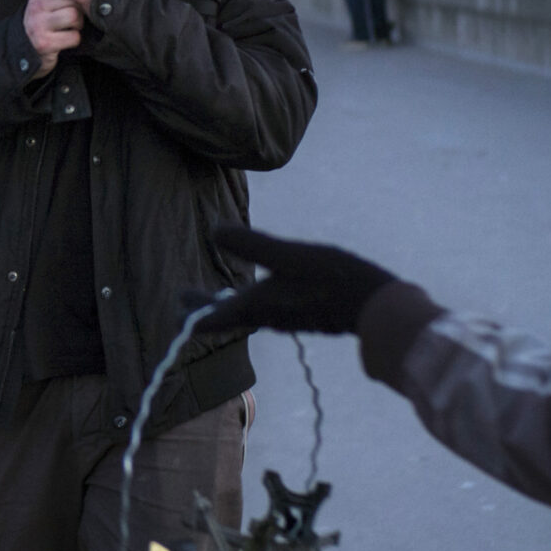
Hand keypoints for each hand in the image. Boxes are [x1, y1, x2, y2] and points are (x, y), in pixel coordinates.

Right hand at [23, 0, 84, 76]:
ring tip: (69, 28)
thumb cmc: (47, 22)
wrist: (27, 49)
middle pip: (74, 0)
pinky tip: (64, 41)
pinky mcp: (44, 43)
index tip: (74, 5)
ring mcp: (38, 24)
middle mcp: (36, 6)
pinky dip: (74, 40)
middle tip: (71, 19)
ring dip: (77, 25)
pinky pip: (74, 37)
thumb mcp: (50, 1)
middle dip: (79, 11)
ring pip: (74, 16)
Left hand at [192, 225, 401, 334]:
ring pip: (246, 315)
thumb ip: (252, 245)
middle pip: (226, 317)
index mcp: (258, 306)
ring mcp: (287, 318)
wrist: (376, 306)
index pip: (212, 319)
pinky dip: (250, 304)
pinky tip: (260, 292)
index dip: (190, 316)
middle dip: (204, 308)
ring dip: (225, 306)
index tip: (174, 307)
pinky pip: (266, 312)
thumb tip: (214, 231)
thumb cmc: (333, 278)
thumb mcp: (290, 255)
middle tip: (182, 300)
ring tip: (214, 295)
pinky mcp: (303, 315)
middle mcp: (268, 317)